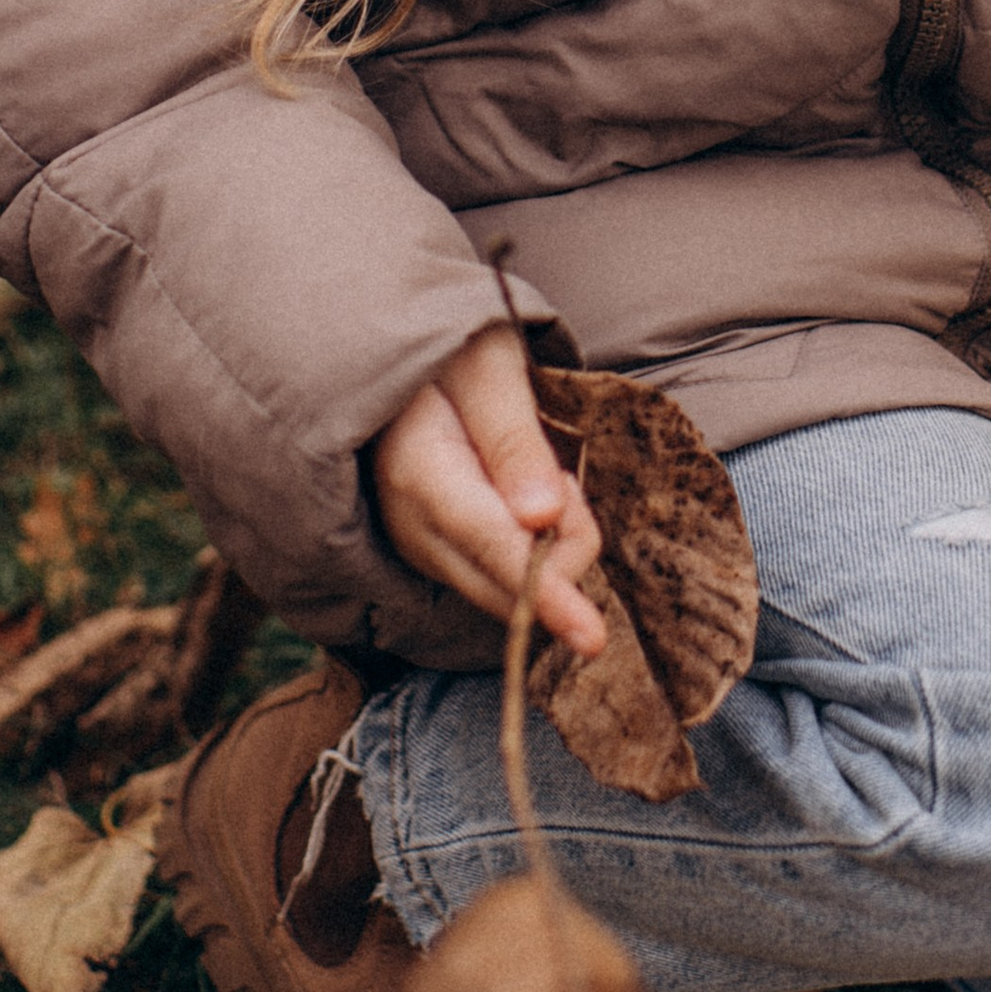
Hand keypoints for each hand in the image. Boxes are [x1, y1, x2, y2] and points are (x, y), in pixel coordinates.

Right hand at [371, 324, 605, 657]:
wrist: (399, 362)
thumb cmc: (452, 353)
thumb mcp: (488, 369)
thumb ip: (516, 442)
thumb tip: (543, 519)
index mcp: (420, 473)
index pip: (494, 548)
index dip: (548, 596)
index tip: (591, 638)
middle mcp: (412, 527)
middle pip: (510, 585)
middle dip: (566, 543)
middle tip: (560, 473)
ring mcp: (419, 549)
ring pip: (511, 588)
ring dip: (551, 539)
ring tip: (533, 469)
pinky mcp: (437, 558)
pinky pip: (503, 577)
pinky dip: (534, 543)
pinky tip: (519, 493)